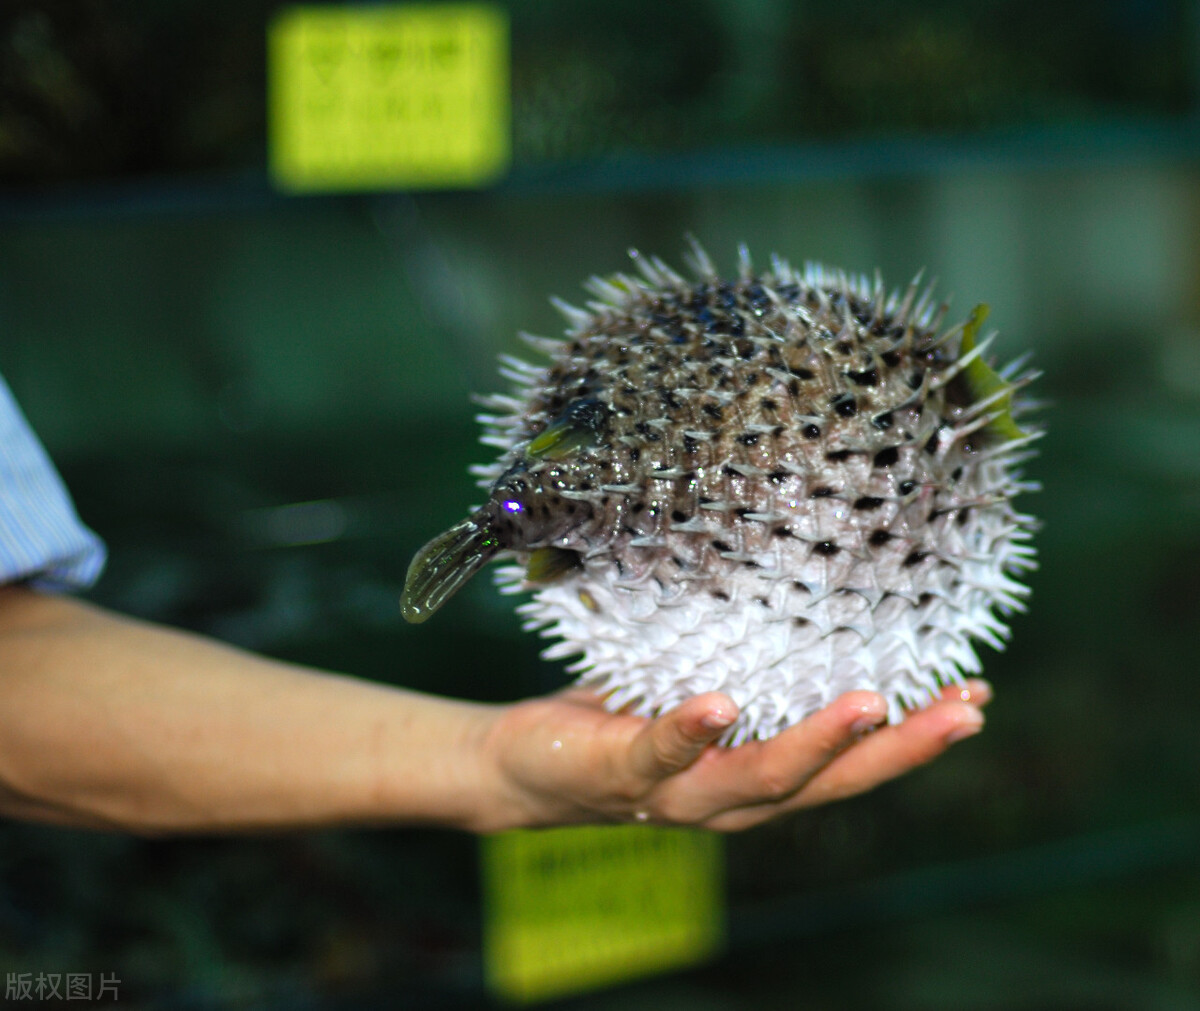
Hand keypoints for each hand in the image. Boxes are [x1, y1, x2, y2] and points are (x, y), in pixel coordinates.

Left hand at [478, 681, 988, 831]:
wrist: (522, 769)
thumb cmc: (621, 722)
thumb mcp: (694, 692)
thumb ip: (745, 667)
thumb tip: (796, 588)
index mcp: (756, 776)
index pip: (849, 764)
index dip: (912, 739)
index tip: (974, 698)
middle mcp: (730, 799)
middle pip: (828, 783)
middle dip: (897, 749)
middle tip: (963, 711)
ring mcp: (677, 793)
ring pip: (758, 778)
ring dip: (816, 743)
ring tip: (870, 702)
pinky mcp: (620, 775)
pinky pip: (659, 754)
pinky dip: (692, 731)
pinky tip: (721, 704)